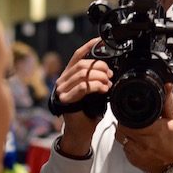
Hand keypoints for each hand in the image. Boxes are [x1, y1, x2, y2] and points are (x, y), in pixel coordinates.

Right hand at [53, 37, 113, 155]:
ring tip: (107, 84)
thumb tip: (108, 69)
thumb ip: (95, 78)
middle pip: (83, 64)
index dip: (90, 46)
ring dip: (100, 77)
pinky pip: (83, 87)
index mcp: (69, 75)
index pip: (78, 55)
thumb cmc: (87, 111)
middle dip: (100, 67)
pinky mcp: (66, 100)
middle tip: (110, 75)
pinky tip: (104, 89)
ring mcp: (62, 90)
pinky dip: (96, 86)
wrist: (80, 131)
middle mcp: (63, 80)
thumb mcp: (93, 90)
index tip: (102, 41)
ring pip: (83, 74)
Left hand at [115, 82, 172, 172]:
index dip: (128, 114)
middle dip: (125, 121)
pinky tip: (137, 140)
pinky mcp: (133, 160)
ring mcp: (137, 153)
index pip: (131, 119)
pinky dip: (127, 142)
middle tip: (132, 118)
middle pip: (122, 127)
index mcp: (155, 131)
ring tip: (134, 128)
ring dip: (124, 131)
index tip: (131, 110)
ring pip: (120, 137)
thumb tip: (166, 87)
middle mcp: (144, 143)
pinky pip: (124, 148)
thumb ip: (169, 103)